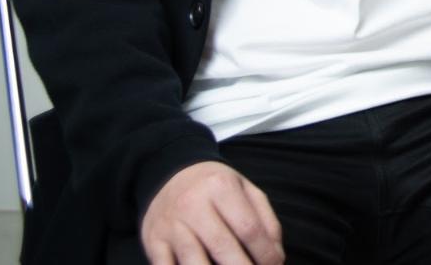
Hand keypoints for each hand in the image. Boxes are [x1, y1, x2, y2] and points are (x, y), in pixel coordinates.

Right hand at [140, 161, 283, 264]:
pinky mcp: (153, 241)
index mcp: (221, 187)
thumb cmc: (214, 187)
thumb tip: (276, 255)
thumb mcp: (245, 189)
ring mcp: (171, 225)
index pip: (249, 228)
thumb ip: (265, 219)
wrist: (168, 174)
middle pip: (222, 247)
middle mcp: (193, 205)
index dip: (265, 253)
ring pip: (193, 262)